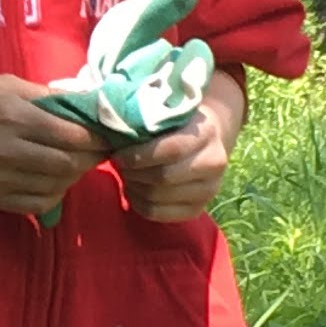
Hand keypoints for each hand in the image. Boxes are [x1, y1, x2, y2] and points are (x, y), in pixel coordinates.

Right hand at [0, 74, 105, 218]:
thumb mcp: (4, 85)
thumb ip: (44, 96)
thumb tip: (85, 102)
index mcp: (15, 116)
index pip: (74, 136)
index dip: (97, 138)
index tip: (105, 135)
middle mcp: (9, 150)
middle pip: (69, 164)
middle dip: (90, 159)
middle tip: (97, 152)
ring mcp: (0, 178)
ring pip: (56, 186)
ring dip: (72, 176)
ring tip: (74, 164)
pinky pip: (37, 204)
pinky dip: (53, 194)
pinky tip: (53, 181)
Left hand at [118, 67, 249, 221]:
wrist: (207, 140)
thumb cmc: (177, 123)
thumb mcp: (168, 112)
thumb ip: (147, 118)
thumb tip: (112, 122)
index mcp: (206, 135)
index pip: (170, 150)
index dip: (138, 155)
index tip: (117, 154)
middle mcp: (213, 164)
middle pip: (163, 177)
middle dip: (133, 173)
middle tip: (119, 165)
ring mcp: (209, 190)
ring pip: (158, 197)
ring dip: (133, 188)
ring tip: (126, 175)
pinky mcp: (198, 210)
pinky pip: (159, 214)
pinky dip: (138, 204)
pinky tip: (133, 190)